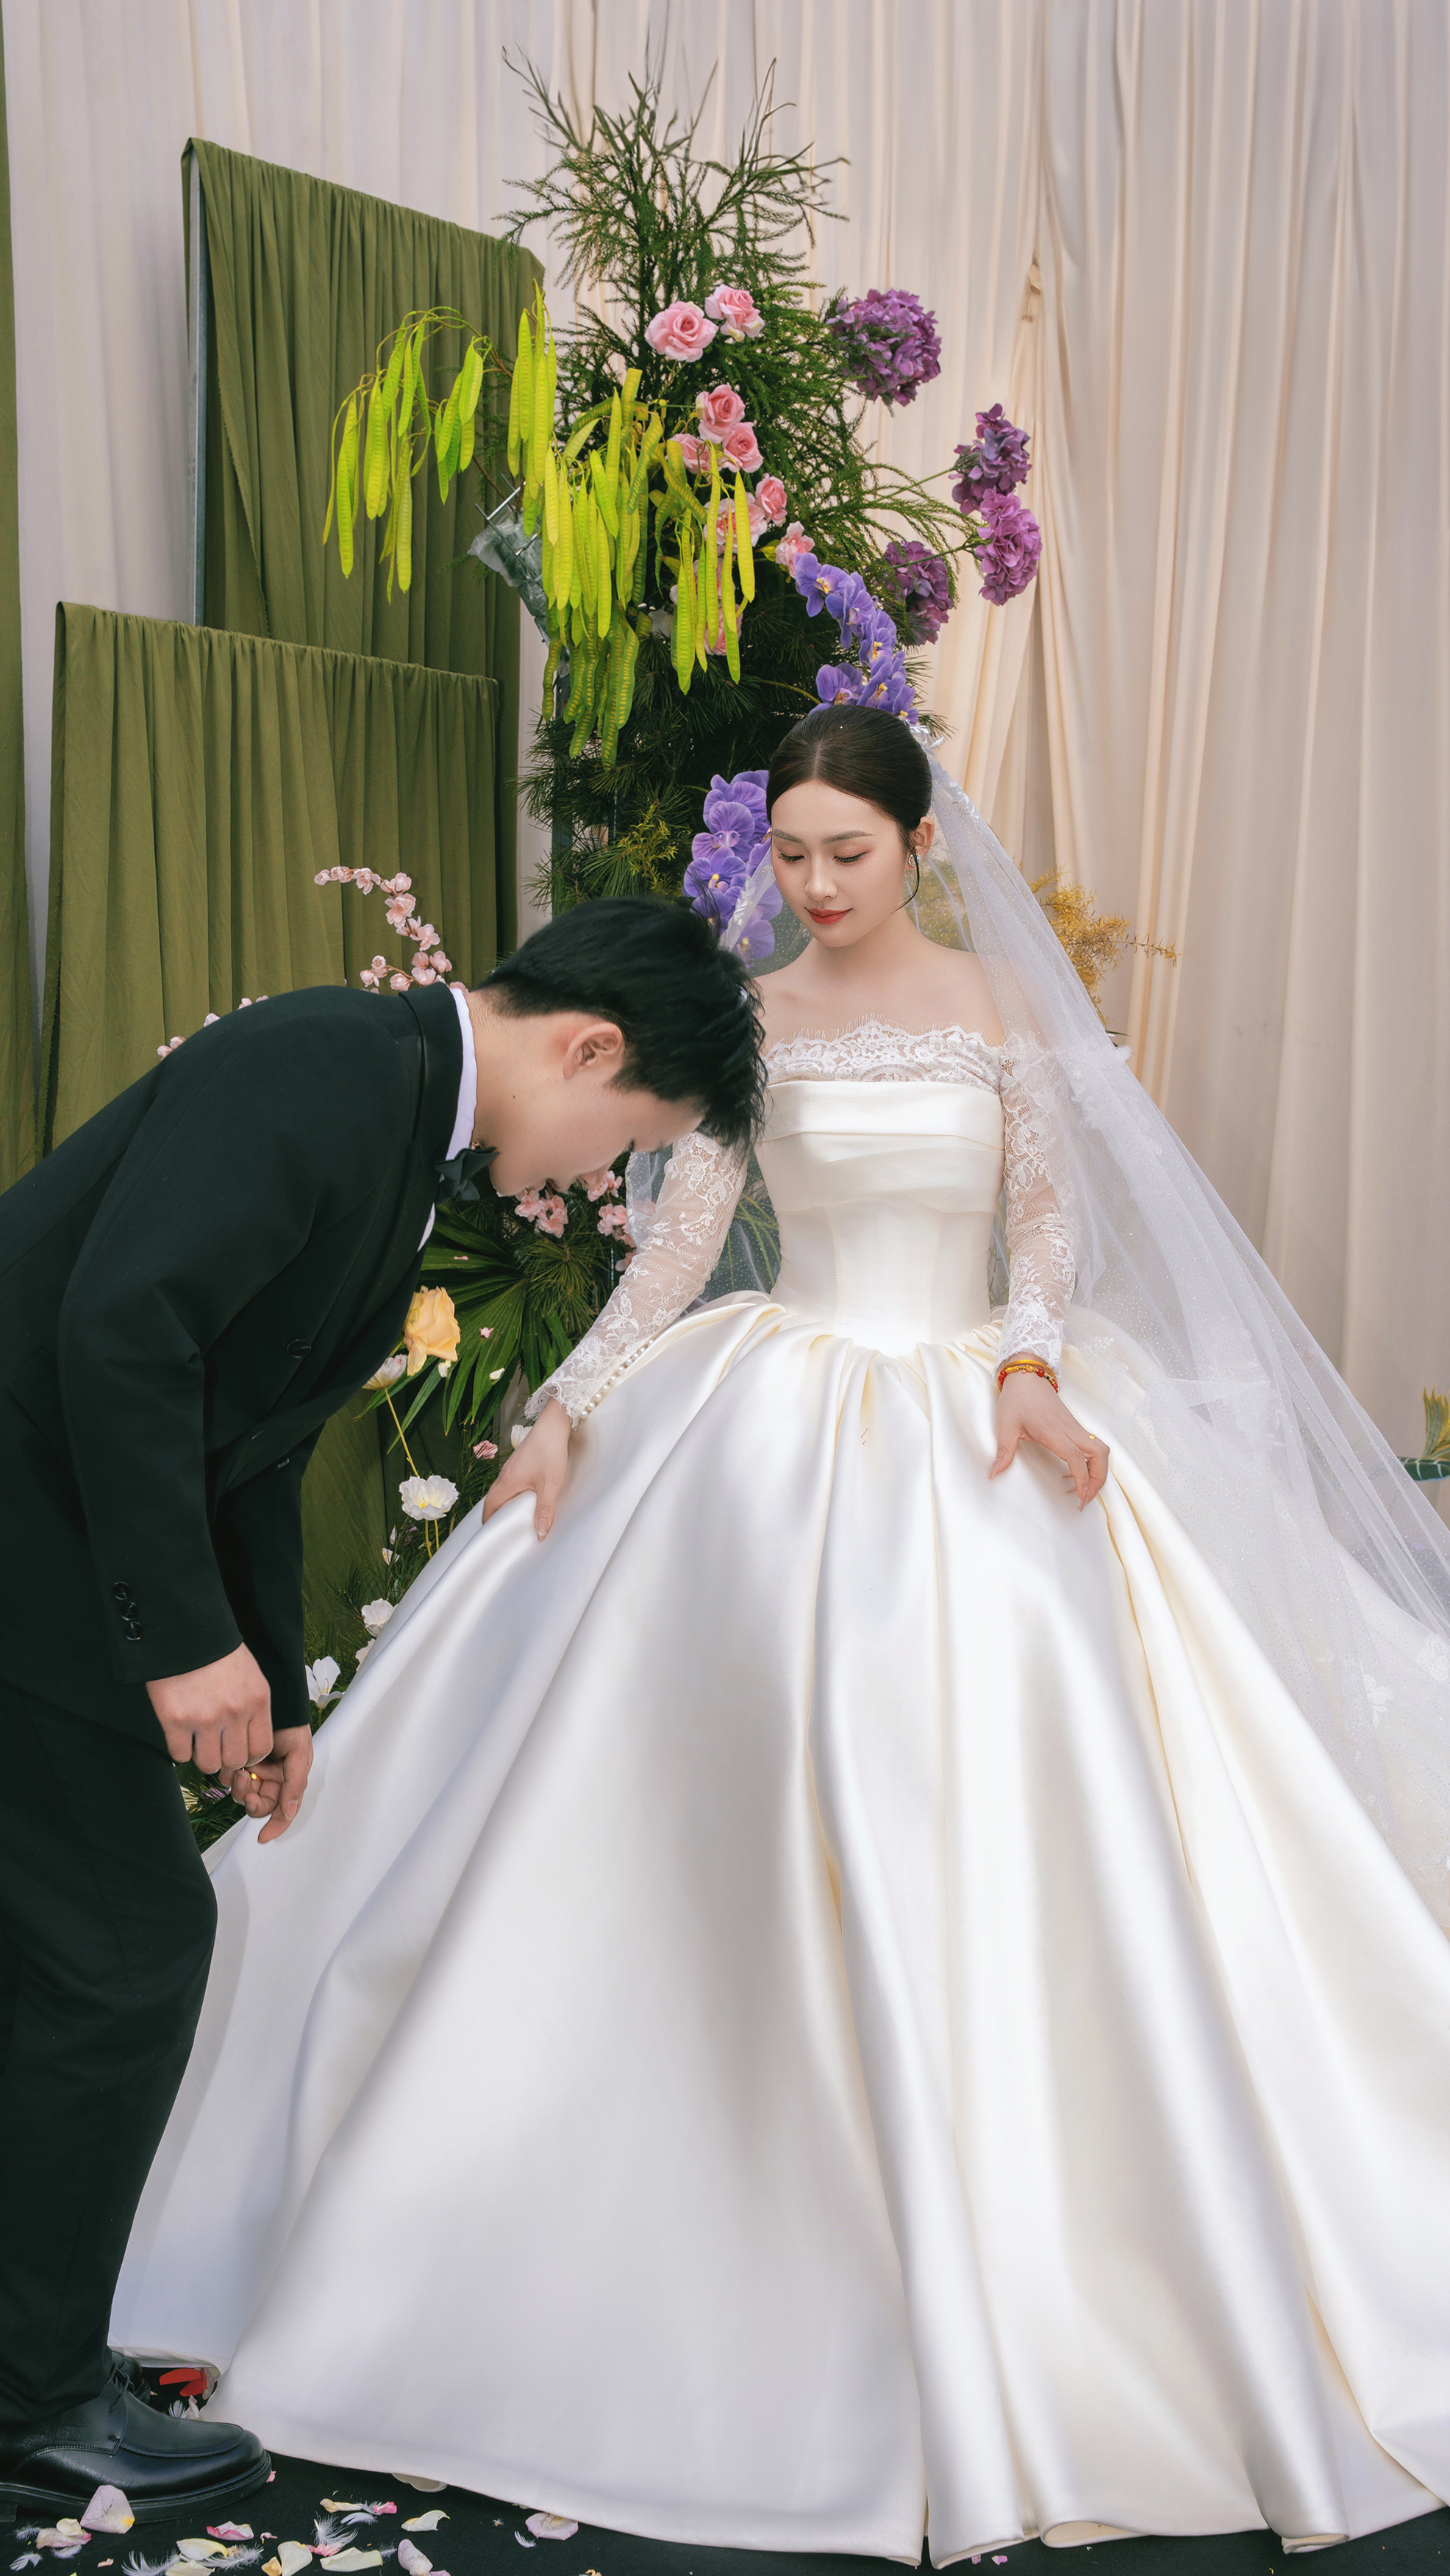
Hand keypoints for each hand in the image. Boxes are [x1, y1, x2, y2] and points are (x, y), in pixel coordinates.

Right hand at [148, 1642, 272, 1772]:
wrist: (186, 1630)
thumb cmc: (217, 1651)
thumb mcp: (251, 1676)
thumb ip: (253, 1707)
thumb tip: (250, 1737)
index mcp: (257, 1701)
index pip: (261, 1748)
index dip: (249, 1755)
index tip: (239, 1751)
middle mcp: (234, 1713)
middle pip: (235, 1760)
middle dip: (226, 1758)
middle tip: (216, 1747)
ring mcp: (204, 1719)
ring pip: (209, 1764)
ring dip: (203, 1756)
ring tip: (198, 1742)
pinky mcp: (175, 1720)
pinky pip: (181, 1755)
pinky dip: (180, 1750)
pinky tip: (181, 1736)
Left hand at [222, 1723, 314, 1842]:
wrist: (270, 1704)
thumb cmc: (289, 1725)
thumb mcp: (299, 1754)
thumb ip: (295, 1784)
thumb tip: (289, 1812)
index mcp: (289, 1780)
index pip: (283, 1810)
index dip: (275, 1825)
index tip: (264, 1836)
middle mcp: (272, 1779)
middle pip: (260, 1806)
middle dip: (252, 1801)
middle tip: (249, 1786)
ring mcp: (254, 1772)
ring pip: (243, 1795)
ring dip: (239, 1788)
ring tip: (240, 1770)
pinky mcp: (237, 1764)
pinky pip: (229, 1780)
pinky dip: (229, 1777)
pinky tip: (232, 1766)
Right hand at [482, 1397, 571, 1538]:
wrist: (553, 1425)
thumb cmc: (549, 1452)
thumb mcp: (550, 1486)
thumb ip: (544, 1509)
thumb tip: (539, 1533)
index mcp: (506, 1483)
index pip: (490, 1506)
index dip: (489, 1520)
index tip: (491, 1533)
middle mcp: (505, 1474)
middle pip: (493, 1498)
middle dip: (496, 1513)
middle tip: (503, 1527)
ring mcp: (511, 1466)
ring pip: (502, 1488)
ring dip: (505, 1501)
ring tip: (515, 1513)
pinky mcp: (520, 1461)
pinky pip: (510, 1480)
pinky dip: (512, 1491)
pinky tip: (526, 1494)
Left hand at [989, 1358, 1108, 1508]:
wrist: (1027, 1375)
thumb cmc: (1017, 1398)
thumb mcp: (1006, 1425)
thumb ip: (1004, 1451)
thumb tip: (994, 1473)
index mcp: (1053, 1431)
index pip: (1076, 1457)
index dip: (1081, 1479)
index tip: (1079, 1497)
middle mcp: (1069, 1429)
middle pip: (1099, 1455)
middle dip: (1099, 1479)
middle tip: (1085, 1498)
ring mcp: (1075, 1427)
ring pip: (1101, 1450)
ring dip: (1099, 1471)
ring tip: (1084, 1489)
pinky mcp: (1075, 1427)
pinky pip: (1093, 1446)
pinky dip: (1092, 1462)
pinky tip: (1076, 1473)